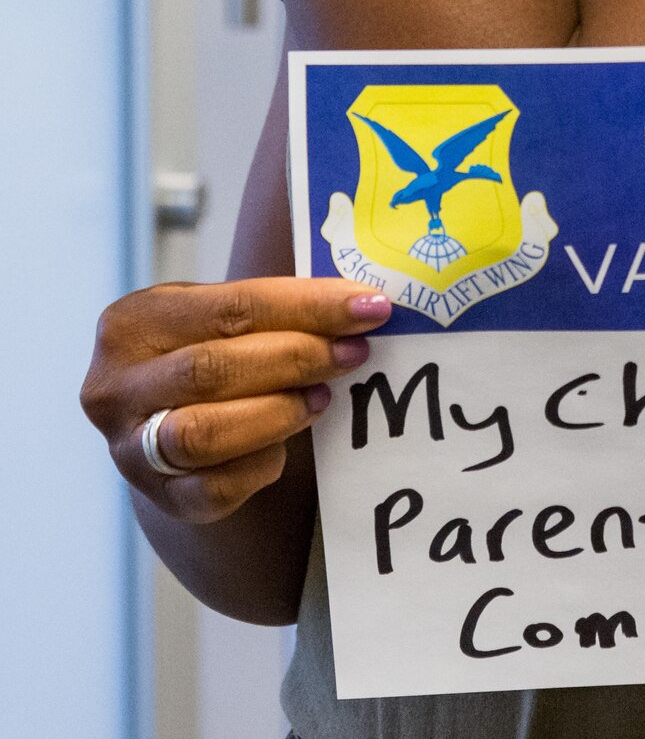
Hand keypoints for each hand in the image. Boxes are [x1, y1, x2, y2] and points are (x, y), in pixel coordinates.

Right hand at [80, 276, 390, 522]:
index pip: (232, 305)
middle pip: (214, 368)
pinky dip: (259, 466)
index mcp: (133, 322)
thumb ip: (275, 307)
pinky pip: (213, 491)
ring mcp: (129, 449)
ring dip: (278, 412)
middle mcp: (116, 386)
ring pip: (204, 433)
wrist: (174, 425)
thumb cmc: (214, 353)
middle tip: (354, 352)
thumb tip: (362, 304)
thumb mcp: (220, 315)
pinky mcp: (159, 500)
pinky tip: (285, 447)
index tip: (369, 307)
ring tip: (322, 398)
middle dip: (297, 357)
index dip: (308, 305)